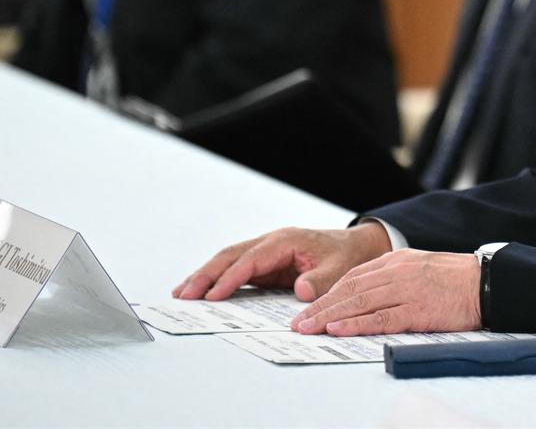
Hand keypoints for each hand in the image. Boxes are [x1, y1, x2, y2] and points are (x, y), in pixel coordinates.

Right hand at [172, 223, 390, 301]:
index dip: (231, 278)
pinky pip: (236, 270)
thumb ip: (321, 280)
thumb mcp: (339, 269)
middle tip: (184, 295)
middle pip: (230, 256)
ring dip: (205, 276)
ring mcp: (265, 252)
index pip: (251, 260)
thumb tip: (301, 291)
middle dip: (206, 275)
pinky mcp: (264, 263)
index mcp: (285, 241)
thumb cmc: (345, 256)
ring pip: (228, 260)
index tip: (213, 295)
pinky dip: (217, 280)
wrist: (354, 247)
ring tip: (181, 294)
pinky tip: (201, 293)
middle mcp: (270, 242)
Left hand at [293, 249, 480, 335]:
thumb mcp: (419, 267)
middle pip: (349, 290)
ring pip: (359, 303)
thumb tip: (368, 294)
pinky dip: (356, 324)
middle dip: (320, 306)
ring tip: (308, 328)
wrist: (486, 281)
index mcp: (396, 260)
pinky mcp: (417, 309)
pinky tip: (338, 329)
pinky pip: (381, 318)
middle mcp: (397, 272)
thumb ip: (394, 276)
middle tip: (298, 322)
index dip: (329, 294)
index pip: (353, 276)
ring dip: (329, 316)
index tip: (310, 308)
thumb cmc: (455, 278)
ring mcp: (406, 290)